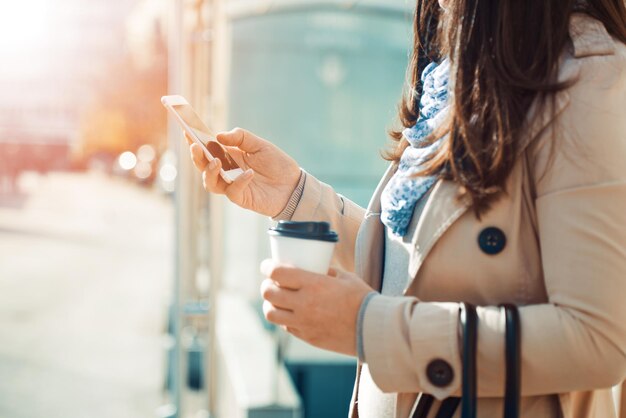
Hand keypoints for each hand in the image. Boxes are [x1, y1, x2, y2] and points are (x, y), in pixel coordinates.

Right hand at [188, 128, 300, 216]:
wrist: (294, 185)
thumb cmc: (277, 164)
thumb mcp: (261, 145)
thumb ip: (242, 138)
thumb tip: (219, 136)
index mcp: (229, 156)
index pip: (208, 148)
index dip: (195, 140)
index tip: (186, 130)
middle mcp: (227, 171)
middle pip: (203, 166)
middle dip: (196, 157)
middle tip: (195, 146)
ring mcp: (232, 185)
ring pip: (210, 183)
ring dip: (209, 172)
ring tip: (216, 162)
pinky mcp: (242, 198)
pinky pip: (233, 191)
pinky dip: (239, 182)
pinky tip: (249, 173)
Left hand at [259, 259, 374, 356]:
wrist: (373, 330)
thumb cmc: (362, 299)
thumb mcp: (345, 277)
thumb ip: (326, 271)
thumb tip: (315, 267)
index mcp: (313, 284)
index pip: (277, 273)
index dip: (267, 267)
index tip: (266, 265)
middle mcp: (304, 303)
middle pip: (268, 293)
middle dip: (266, 285)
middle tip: (271, 282)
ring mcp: (304, 323)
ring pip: (271, 313)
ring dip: (270, 304)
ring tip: (277, 300)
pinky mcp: (307, 337)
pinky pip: (286, 326)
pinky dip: (284, 318)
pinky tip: (292, 313)